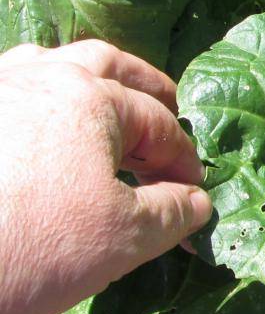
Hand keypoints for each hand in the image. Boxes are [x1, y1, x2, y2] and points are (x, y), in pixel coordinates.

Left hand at [0, 41, 211, 313]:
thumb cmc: (28, 248)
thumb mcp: (121, 239)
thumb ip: (171, 213)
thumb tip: (196, 201)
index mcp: (90, 97)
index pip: (160, 124)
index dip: (187, 162)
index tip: (196, 197)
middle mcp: (38, 77)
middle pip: (105, 65)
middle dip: (145, 91)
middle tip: (168, 114)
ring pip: (48, 66)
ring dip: (87, 83)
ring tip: (103, 111)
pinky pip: (9, 92)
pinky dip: (37, 102)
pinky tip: (38, 133)